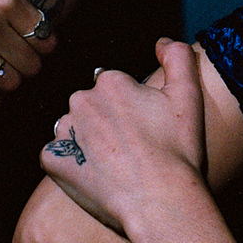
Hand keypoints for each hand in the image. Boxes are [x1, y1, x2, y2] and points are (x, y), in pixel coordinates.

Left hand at [41, 39, 207, 235]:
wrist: (161, 201)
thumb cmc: (178, 151)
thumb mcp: (188, 96)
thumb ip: (177, 57)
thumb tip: (159, 41)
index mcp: (110, 81)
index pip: (115, 89)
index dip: (132, 111)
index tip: (146, 131)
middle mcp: (81, 100)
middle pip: (91, 107)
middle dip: (107, 124)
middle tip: (132, 150)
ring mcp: (64, 131)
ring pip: (73, 130)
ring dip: (87, 142)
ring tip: (114, 166)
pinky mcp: (53, 160)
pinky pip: (56, 156)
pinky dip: (69, 164)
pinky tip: (94, 176)